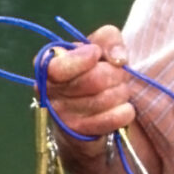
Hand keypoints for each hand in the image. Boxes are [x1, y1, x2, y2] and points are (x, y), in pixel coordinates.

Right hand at [41, 25, 135, 141]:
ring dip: (121, 92)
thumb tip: (118, 59)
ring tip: (115, 92)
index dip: (82, 59)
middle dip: (115, 75)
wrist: (87, 117)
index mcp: (47, 66)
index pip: (58, 66)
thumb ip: (108, 39)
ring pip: (108, 98)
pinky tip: (119, 108)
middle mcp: (48, 91)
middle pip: (96, 79)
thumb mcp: (99, 47)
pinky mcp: (78, 134)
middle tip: (115, 77)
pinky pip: (116, 117)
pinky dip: (125, 111)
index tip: (96, 54)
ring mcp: (62, 115)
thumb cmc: (92, 75)